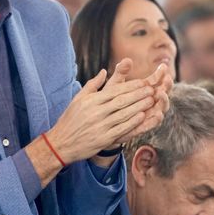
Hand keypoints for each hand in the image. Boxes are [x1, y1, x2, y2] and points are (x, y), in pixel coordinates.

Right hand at [47, 59, 163, 163]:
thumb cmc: (70, 120)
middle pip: (122, 101)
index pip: (115, 91)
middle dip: (139, 95)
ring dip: (139, 107)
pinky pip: (121, 129)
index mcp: (91, 101)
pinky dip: (132, 122)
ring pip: (123, 114)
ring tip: (151, 101)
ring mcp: (100, 126)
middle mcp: (95, 112)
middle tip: (152, 89)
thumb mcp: (78, 99)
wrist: (61, 143)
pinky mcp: (102, 138)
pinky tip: (142, 117)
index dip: (131, 86)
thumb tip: (104, 71)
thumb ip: (92, 85)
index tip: (144, 83)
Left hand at [113, 63, 171, 144]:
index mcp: (144, 90)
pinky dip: (156, 120)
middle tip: (167, 79)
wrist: (100, 121)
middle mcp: (150, 102)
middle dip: (166, 86)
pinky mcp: (142, 127)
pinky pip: (152, 124)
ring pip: (161, 108)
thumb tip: (127, 60)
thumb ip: (120, 73)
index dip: (161, 74)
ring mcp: (148, 114)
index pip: (156, 80)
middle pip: (163, 93)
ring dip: (164, 101)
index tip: (163, 66)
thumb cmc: (108, 100)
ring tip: (161, 93)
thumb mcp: (114, 85)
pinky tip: (158, 114)